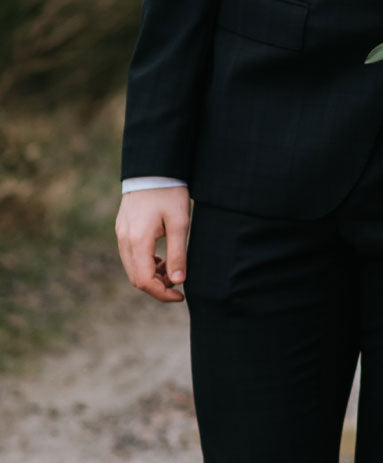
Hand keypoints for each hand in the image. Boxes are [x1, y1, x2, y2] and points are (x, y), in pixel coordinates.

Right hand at [115, 186, 190, 302]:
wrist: (154, 166)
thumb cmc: (170, 192)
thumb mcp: (180, 223)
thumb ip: (178, 253)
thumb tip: (178, 281)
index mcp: (138, 240)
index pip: (144, 281)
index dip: (162, 294)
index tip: (180, 296)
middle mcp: (124, 240)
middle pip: (136, 278)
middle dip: (157, 287)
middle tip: (179, 284)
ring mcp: (121, 234)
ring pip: (132, 268)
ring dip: (151, 275)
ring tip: (172, 269)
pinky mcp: (123, 228)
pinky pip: (130, 255)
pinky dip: (145, 263)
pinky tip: (162, 257)